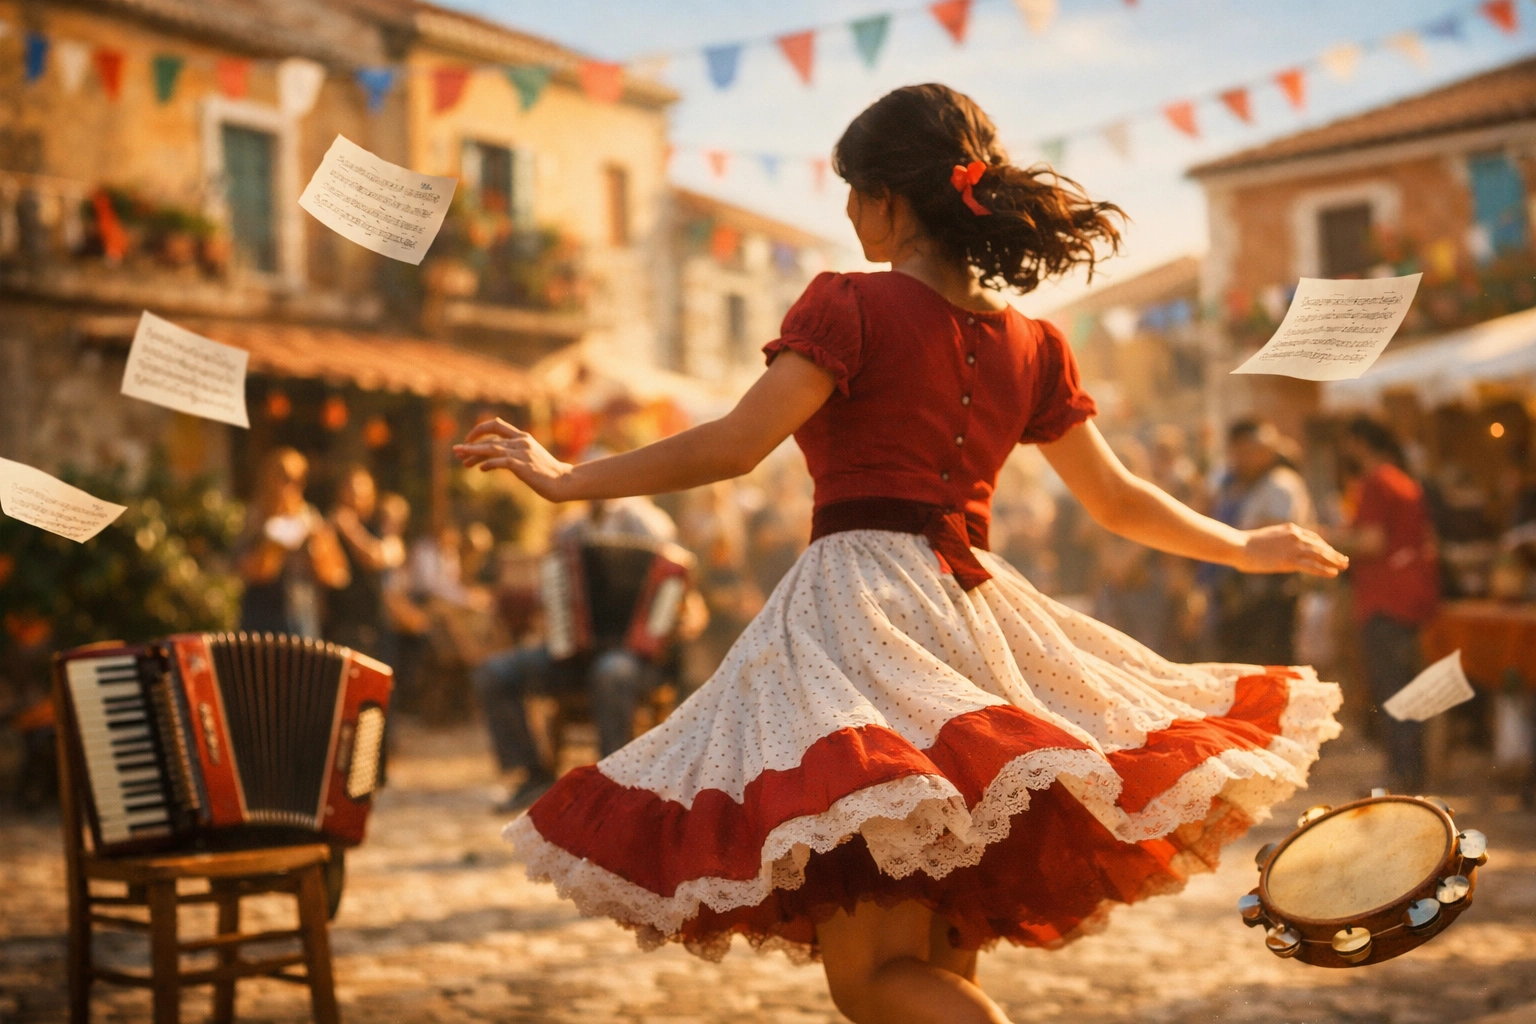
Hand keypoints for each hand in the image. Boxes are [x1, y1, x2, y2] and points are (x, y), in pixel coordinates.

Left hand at [452, 418, 573, 500]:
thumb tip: (486, 463)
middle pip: (491, 438)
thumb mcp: (527, 458)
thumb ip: (510, 455)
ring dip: (474, 453)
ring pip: (493, 448)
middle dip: (471, 444)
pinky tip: (481, 468)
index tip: (468, 440)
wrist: (563, 481)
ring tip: (461, 459)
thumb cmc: (545, 472)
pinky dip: (489, 463)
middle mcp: (521, 441)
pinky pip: (501, 461)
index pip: (496, 424)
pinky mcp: (523, 466)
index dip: (480, 430)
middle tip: (457, 451)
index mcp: (523, 437)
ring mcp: (522, 453)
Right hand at [1235, 523, 1348, 577]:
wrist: (1239, 545)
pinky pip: (1312, 566)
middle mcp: (1295, 536)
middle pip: (1320, 545)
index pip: (1313, 537)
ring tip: (1344, 566)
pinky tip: (1334, 574)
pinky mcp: (1290, 560)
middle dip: (1333, 553)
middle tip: (1344, 560)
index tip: (1331, 552)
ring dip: (1334, 561)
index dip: (1324, 546)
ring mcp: (1293, 548)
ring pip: (1320, 555)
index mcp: (1290, 529)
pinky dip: (1324, 570)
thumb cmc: (1246, 544)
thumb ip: (1278, 543)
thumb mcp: (1266, 539)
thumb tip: (1280, 551)